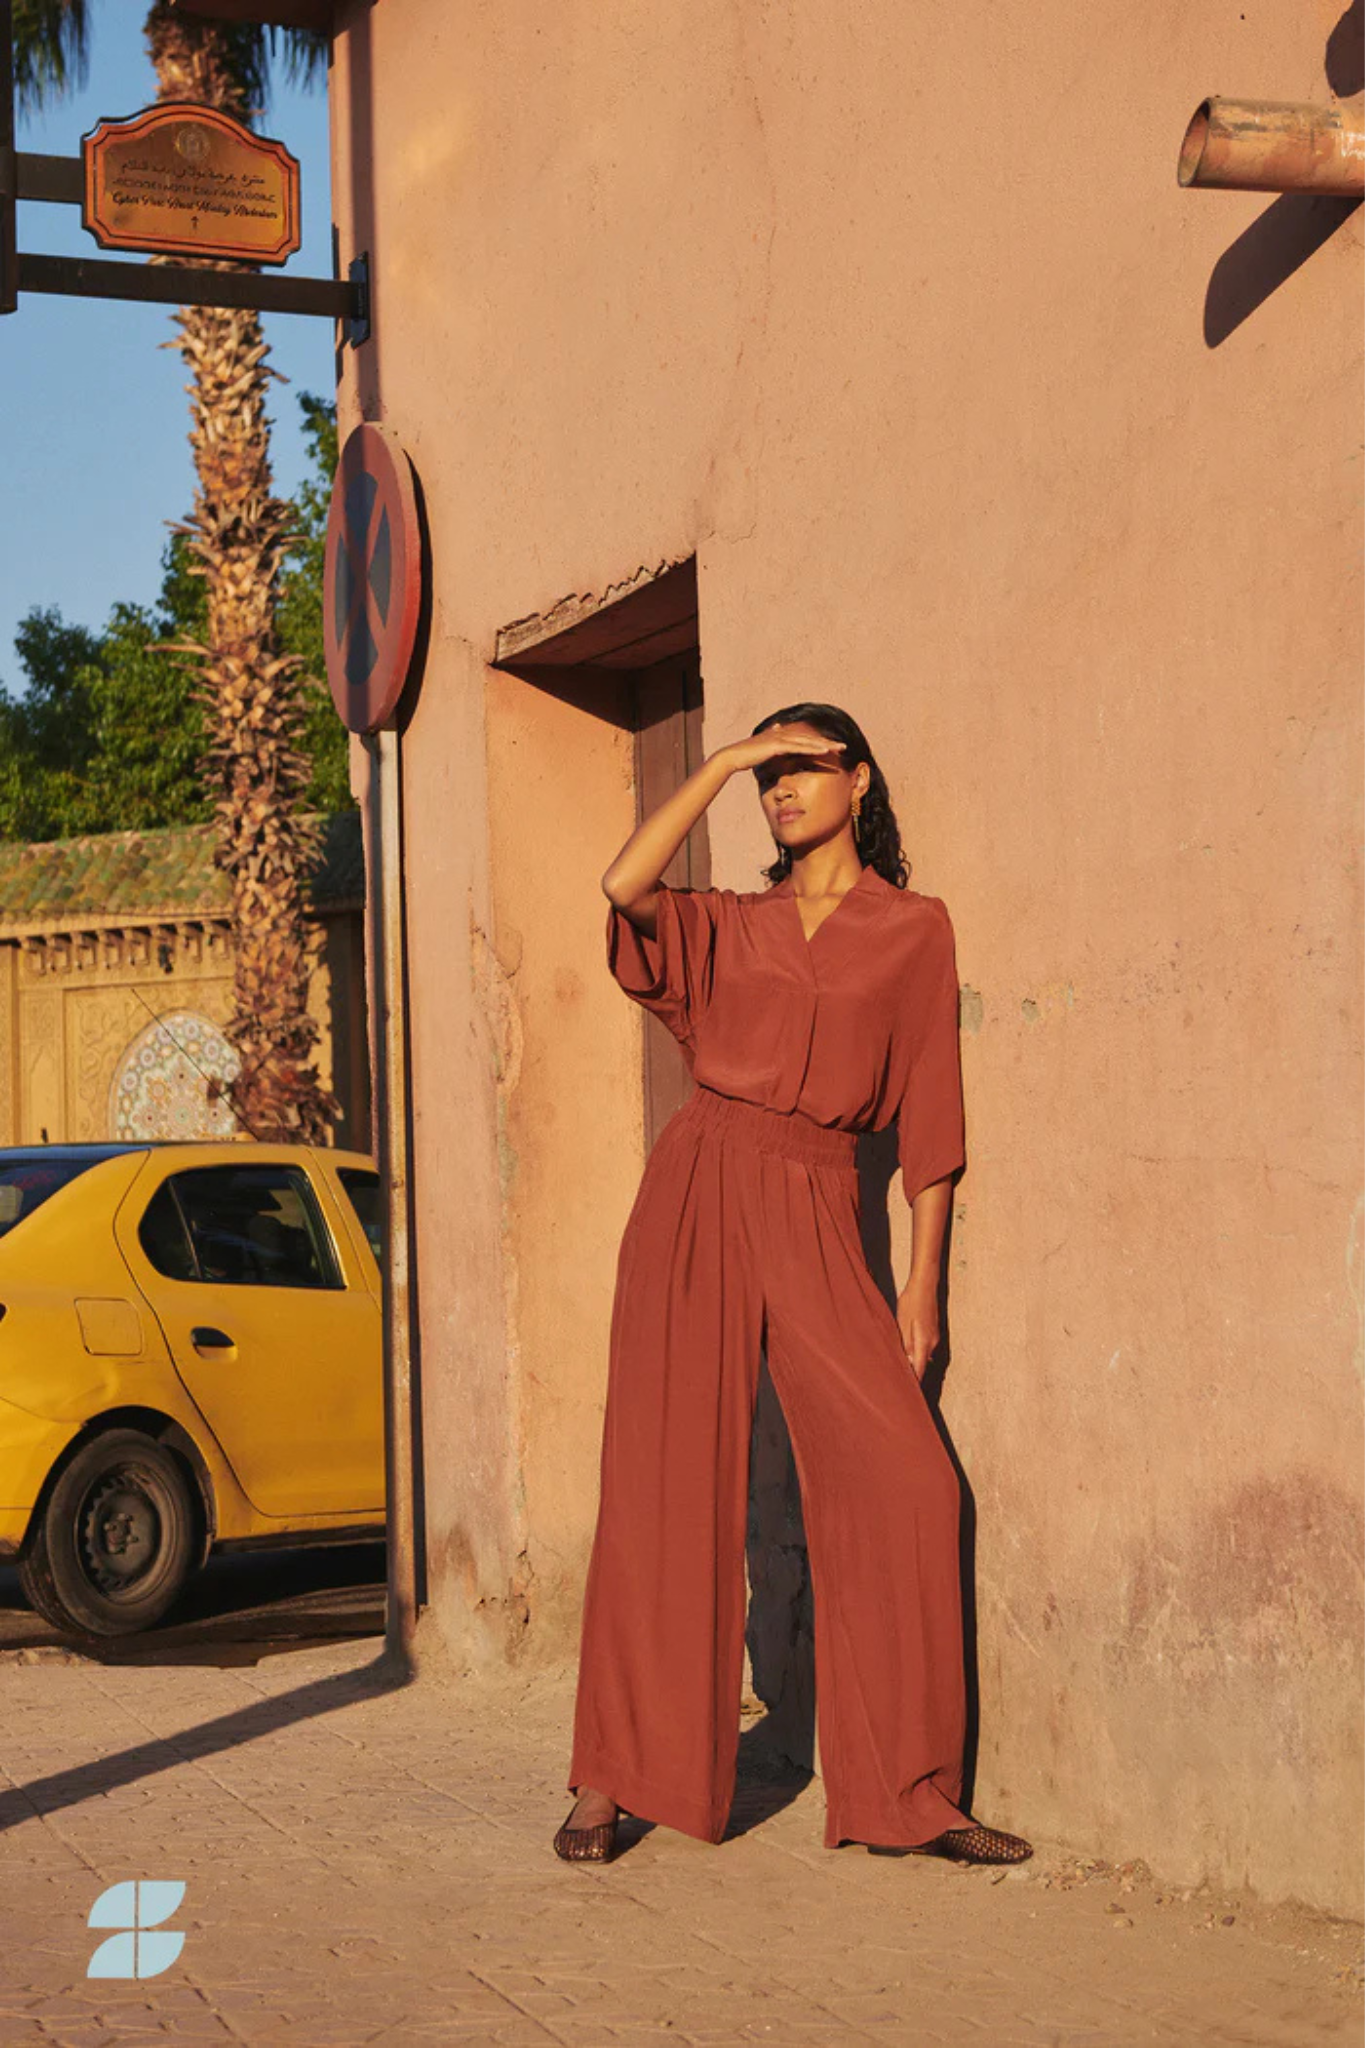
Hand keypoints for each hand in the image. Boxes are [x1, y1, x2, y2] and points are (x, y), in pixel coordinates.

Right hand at [712, 726, 846, 775]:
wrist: (733, 757)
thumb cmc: (746, 755)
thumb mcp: (762, 749)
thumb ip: (771, 741)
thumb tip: (777, 729)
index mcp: (781, 735)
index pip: (804, 739)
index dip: (819, 743)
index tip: (833, 748)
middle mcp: (783, 734)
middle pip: (810, 738)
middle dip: (827, 742)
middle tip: (844, 747)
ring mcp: (780, 738)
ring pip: (808, 741)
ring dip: (825, 745)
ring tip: (840, 748)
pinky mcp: (778, 745)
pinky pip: (799, 747)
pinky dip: (813, 749)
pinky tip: (825, 751)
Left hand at [896, 1274, 940, 1381]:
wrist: (925, 1284)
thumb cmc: (911, 1301)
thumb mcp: (902, 1324)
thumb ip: (905, 1346)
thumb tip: (907, 1365)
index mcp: (924, 1343)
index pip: (919, 1371)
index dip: (914, 1384)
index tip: (908, 1397)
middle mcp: (932, 1343)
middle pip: (923, 1366)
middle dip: (913, 1376)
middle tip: (899, 1387)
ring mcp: (934, 1337)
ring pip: (923, 1357)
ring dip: (914, 1365)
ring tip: (900, 1372)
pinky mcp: (932, 1331)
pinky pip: (924, 1348)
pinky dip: (916, 1354)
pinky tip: (906, 1353)